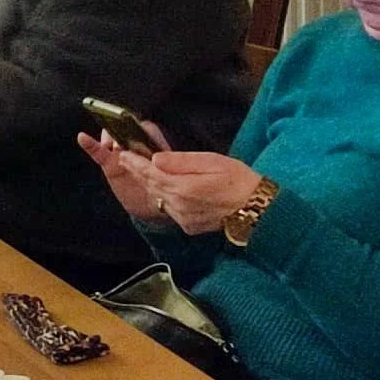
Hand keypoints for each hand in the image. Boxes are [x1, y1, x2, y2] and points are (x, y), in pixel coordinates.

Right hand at [79, 127, 171, 225]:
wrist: (154, 205)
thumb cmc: (165, 186)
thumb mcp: (169, 175)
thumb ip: (162, 166)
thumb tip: (155, 159)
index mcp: (154, 143)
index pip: (146, 128)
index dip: (141, 129)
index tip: (137, 133)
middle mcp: (135, 144)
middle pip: (125, 129)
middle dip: (122, 130)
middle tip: (122, 140)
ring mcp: (120, 153)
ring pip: (111, 138)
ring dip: (108, 137)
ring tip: (110, 146)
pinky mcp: (109, 164)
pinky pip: (98, 152)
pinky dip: (90, 144)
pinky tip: (82, 137)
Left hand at [115, 149, 264, 235]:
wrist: (256, 210)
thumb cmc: (238, 180)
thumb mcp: (211, 162)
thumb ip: (181, 161)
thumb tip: (156, 158)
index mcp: (183, 188)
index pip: (151, 173)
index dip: (135, 163)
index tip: (123, 153)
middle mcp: (179, 206)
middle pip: (151, 186)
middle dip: (137, 172)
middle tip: (125, 159)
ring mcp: (183, 218)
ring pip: (159, 199)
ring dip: (149, 185)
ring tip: (139, 171)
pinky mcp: (189, 226)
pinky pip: (170, 209)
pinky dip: (164, 197)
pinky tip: (164, 188)